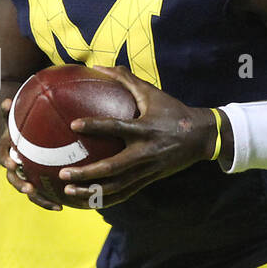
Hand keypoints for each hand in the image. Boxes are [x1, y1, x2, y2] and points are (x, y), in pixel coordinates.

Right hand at [0, 96, 63, 210]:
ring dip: (39, 199)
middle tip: (30, 189)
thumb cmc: (16, 125)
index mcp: (5, 151)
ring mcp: (23, 177)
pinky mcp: (34, 184)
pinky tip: (63, 206)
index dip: (5, 160)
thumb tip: (6, 101)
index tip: (12, 163)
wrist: (17, 139)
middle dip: (20, 185)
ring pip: (28, 191)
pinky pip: (40, 195)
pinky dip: (49, 201)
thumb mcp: (11, 117)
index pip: (1, 156)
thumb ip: (7, 111)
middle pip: (13, 179)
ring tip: (54, 206)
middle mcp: (12, 167)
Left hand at [58, 66, 216, 207]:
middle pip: (113, 168)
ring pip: (117, 186)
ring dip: (92, 191)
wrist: (202, 137)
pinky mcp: (149, 180)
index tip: (74, 125)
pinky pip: (125, 193)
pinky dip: (105, 199)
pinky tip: (87, 201)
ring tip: (69, 191)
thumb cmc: (173, 110)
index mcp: (145, 129)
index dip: (95, 126)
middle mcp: (145, 152)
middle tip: (64, 173)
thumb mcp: (152, 93)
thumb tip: (98, 66)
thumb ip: (125, 79)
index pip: (117, 127)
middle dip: (87, 173)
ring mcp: (147, 170)